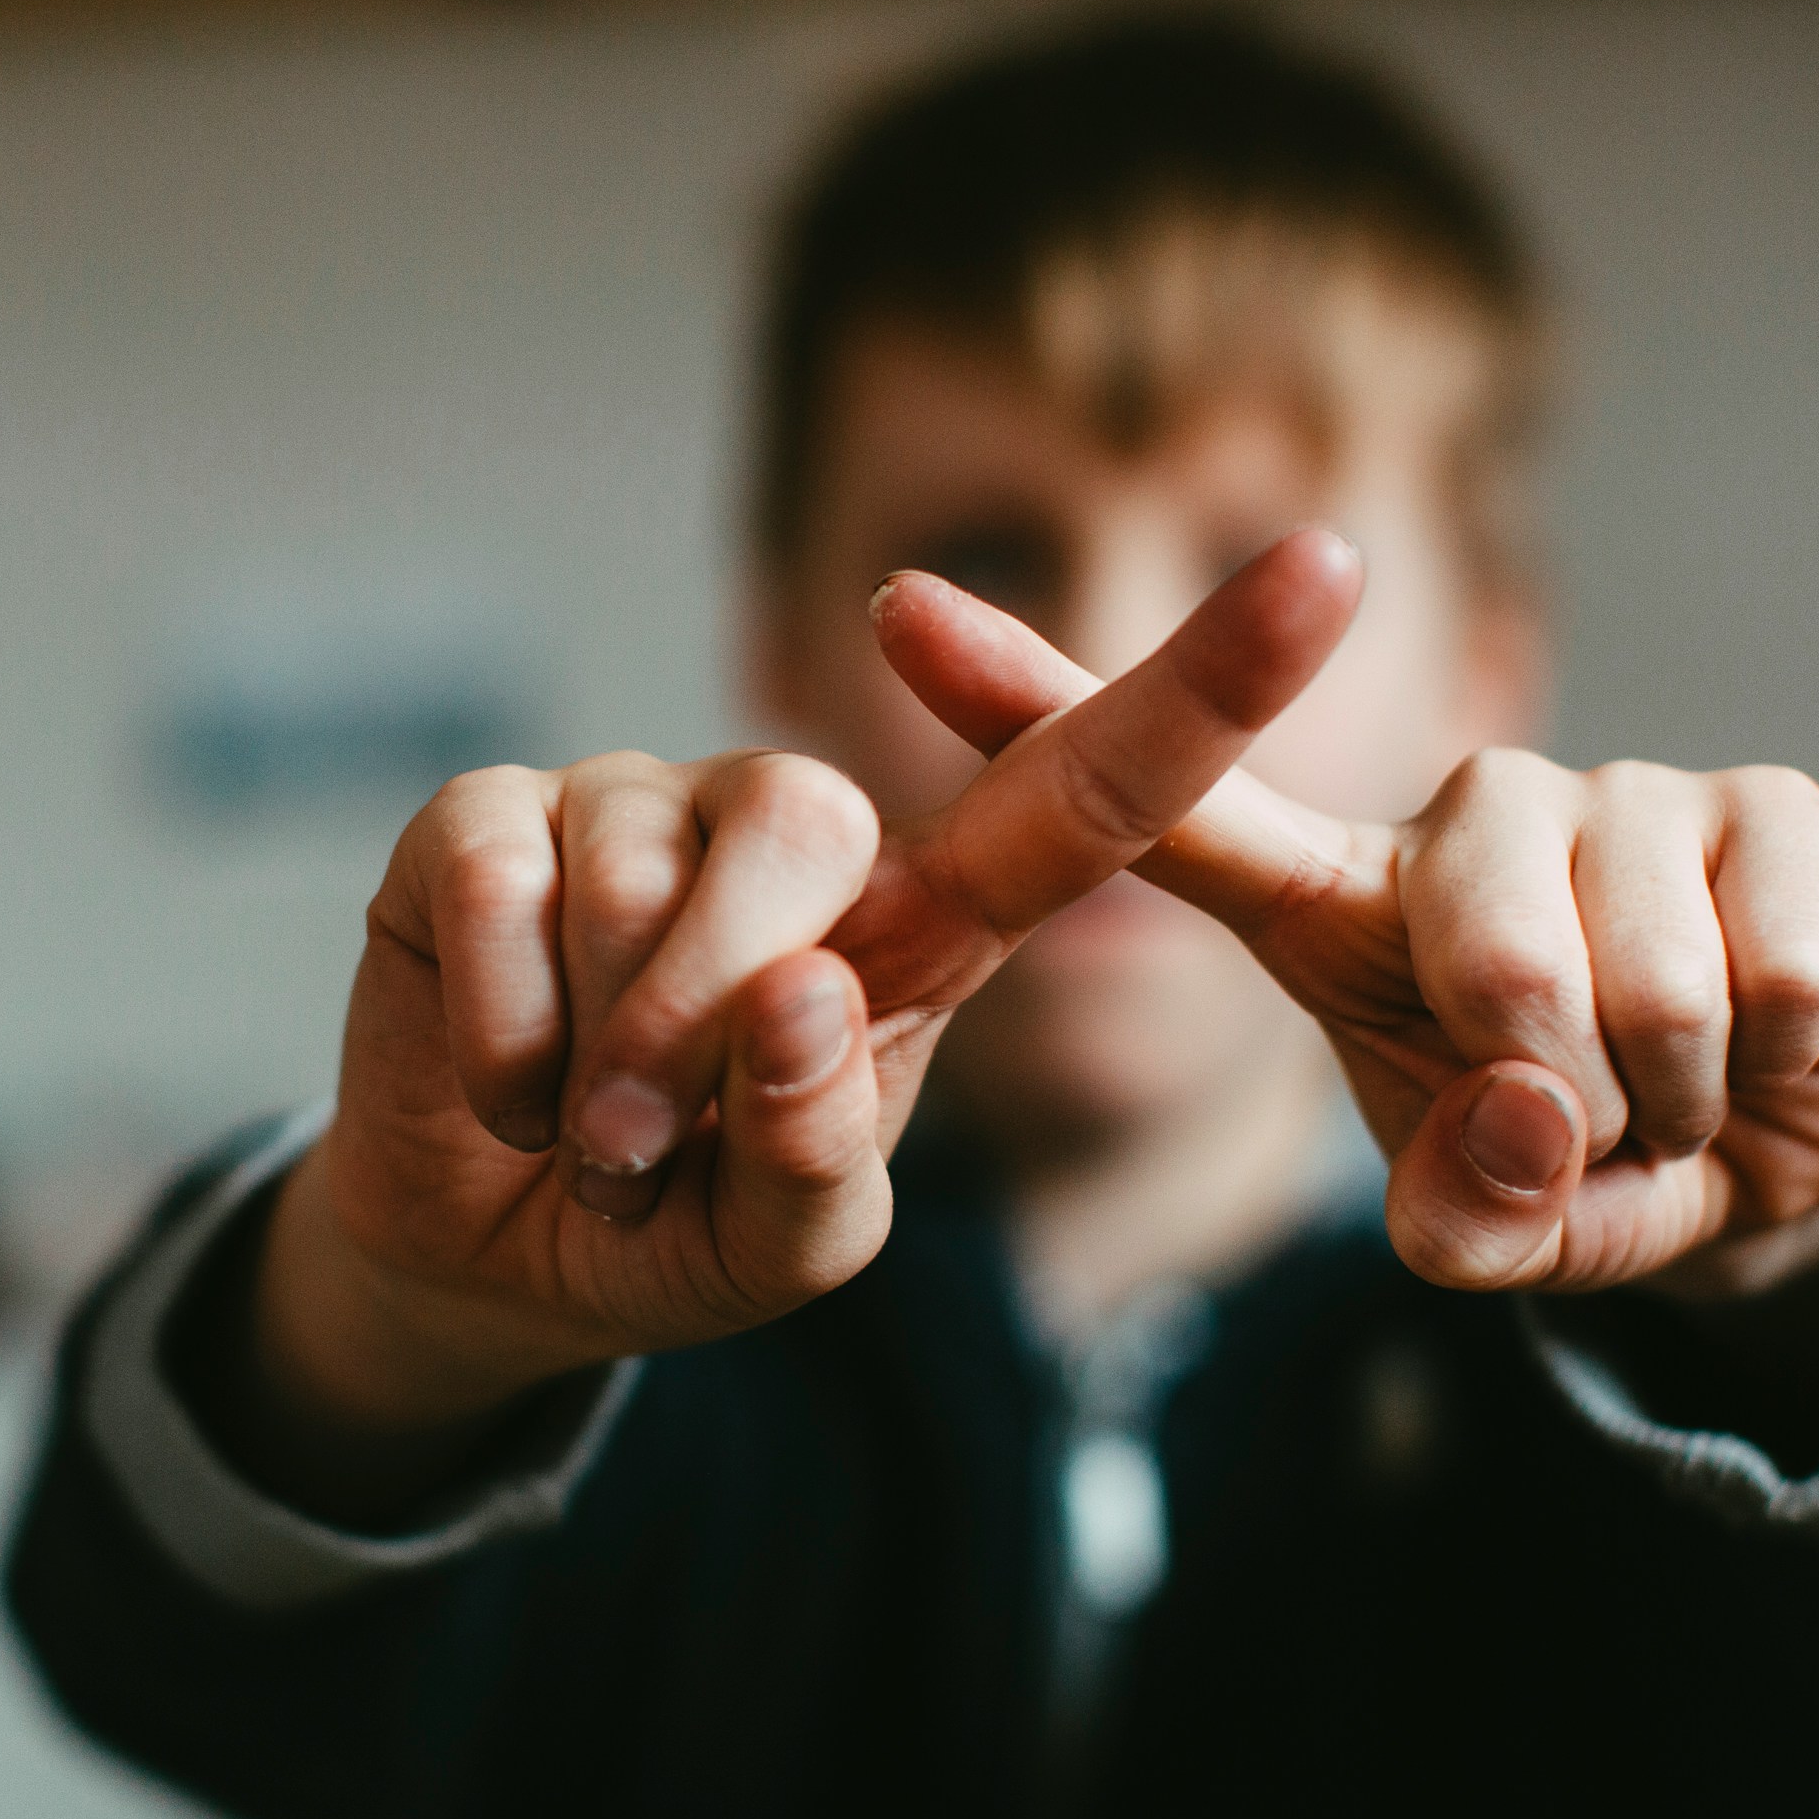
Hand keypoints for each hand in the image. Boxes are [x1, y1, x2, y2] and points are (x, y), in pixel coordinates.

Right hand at [255, 530, 1369, 1461]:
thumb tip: (800, 988)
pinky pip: (496, 881)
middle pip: (813, 831)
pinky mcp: (489, 808)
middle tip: (645, 1150)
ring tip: (576, 1122)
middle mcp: (795, 830)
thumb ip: (816, 1159)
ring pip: (638, 875)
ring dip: (591, 1053)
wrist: (482, 1253)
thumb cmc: (672, 1224)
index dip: (1207, 683)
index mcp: (920, 924)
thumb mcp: (782, 1250)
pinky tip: (497, 1073)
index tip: (1335, 565)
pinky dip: (496, 1026)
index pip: (1086, 792)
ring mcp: (639, 799)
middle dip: (710, 1023)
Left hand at [874, 571, 1818, 1298]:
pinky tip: (1760, 1038)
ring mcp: (1621, 793)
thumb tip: (1523, 1120)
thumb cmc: (1577, 1169)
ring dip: (1668, 1095)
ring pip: (1638, 978)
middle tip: (1583, 1123)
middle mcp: (1465, 812)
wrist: (1771, 1165)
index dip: (1033, 702)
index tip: (891, 605)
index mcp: (1338, 903)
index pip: (1169, 802)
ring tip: (1661, 1087)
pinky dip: (1773, 1061)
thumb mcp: (1490, 1226)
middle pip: (1486, 953)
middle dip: (1561, 1100)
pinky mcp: (1771, 805)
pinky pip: (1772, 969)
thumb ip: (1468, 1213)